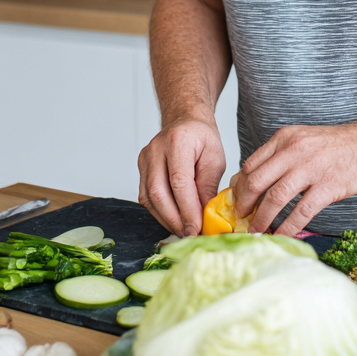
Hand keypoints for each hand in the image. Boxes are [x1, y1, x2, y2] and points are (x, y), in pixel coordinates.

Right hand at [138, 117, 224, 236]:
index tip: (196, 228)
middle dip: (174, 219)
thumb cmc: (202, 138)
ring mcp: (145, 159)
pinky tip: (173, 219)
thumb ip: (208, 186)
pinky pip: (146, 196)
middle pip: (158, 192)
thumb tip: (203, 216)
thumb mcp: (215, 159)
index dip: (187, 209)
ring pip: (149, 197)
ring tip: (184, 230)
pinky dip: (159, 212)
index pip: (179, 182)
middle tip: (190, 234)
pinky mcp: (141, 168)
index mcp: (178, 142)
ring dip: (166, 219)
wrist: (185, 121)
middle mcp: (156, 150)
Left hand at [232, 122, 356, 235]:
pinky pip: (300, 212)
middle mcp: (294, 150)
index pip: (250, 164)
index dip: (239, 186)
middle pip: (256, 181)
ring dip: (261, 219)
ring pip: (275, 198)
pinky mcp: (328, 186)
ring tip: (255, 231)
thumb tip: (252, 181)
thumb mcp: (302, 139)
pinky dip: (286, 228)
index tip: (236, 201)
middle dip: (244, 204)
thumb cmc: (336, 146)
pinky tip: (280, 236)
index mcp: (285, 138)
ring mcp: (311, 168)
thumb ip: (279, 156)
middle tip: (241, 218)